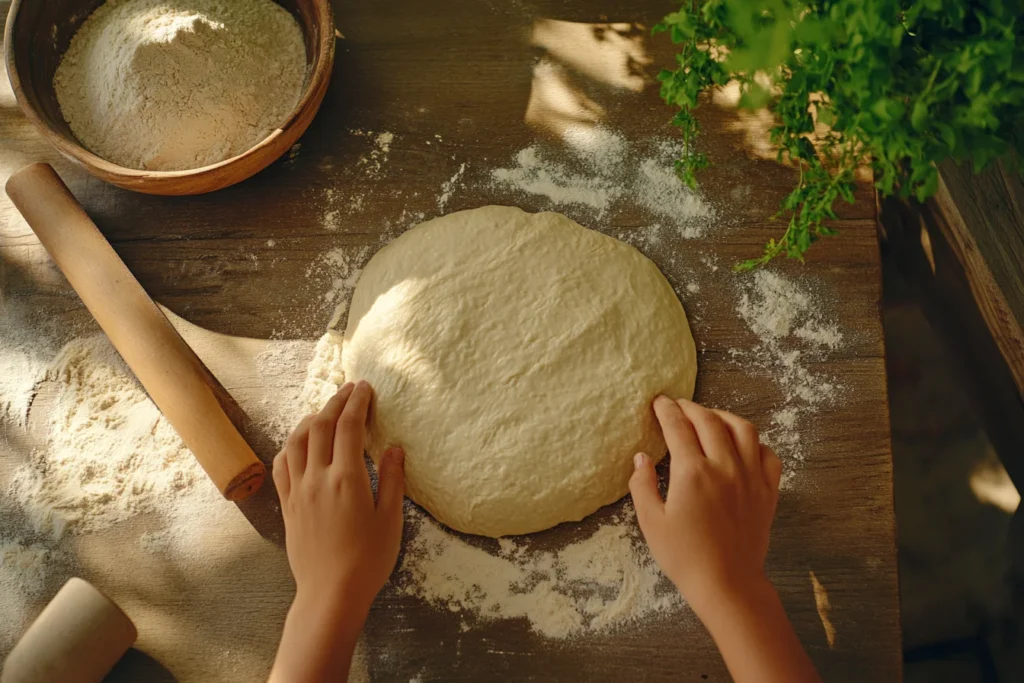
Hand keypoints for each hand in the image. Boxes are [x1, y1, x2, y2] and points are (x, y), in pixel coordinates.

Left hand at [273, 380, 405, 615]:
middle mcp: (317, 478)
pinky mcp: (287, 504)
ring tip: (326, 412)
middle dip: (336, 402)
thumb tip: (394, 448)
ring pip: (296, 440)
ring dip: (311, 419)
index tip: (365, 388)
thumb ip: (392, 479)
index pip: (349, 426)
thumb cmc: (368, 560)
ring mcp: (297, 490)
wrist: (330, 594)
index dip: (357, 402)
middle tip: (350, 390)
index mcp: (347, 478)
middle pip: (321, 426)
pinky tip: (301, 443)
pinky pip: (282, 464)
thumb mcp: (390, 519)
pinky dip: (291, 444)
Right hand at [629, 396, 781, 612]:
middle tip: (678, 406)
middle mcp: (724, 467)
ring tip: (709, 418)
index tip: (659, 402)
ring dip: (723, 416)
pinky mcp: (767, 491)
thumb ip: (642, 485)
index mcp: (692, 472)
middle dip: (690, 407)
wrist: (727, 583)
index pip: (678, 427)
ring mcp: (750, 477)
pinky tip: (742, 446)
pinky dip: (755, 443)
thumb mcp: (651, 522)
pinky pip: (768, 454)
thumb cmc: (684, 557)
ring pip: (743, 429)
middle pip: (708, 420)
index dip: (666, 410)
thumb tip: (641, 458)